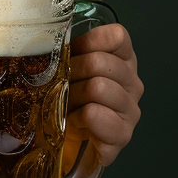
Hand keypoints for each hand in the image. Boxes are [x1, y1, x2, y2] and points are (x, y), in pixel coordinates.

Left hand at [65, 24, 142, 166]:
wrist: (67, 140)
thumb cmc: (68, 100)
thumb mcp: (66, 68)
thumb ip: (65, 50)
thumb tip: (46, 39)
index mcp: (122, 61)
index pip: (117, 36)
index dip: (89, 42)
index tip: (72, 53)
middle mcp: (132, 83)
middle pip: (100, 62)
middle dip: (72, 72)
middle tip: (61, 85)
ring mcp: (130, 109)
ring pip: (98, 87)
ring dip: (72, 96)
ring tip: (66, 105)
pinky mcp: (122, 134)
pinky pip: (96, 115)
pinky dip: (77, 117)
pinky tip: (74, 121)